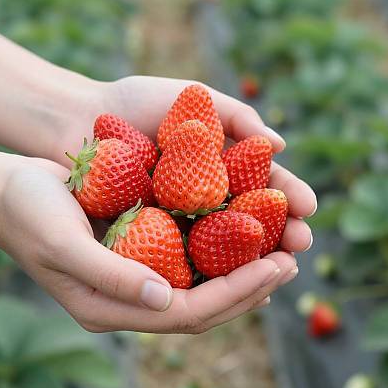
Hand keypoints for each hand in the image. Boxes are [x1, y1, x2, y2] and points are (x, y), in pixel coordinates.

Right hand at [0, 159, 294, 332]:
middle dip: (250, 286)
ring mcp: (132, 276)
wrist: (6, 190)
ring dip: (241, 270)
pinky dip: (218, 248)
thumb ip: (111, 276)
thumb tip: (166, 301)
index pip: (187, 312)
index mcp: (109, 307)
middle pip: (202, 304)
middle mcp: (127, 298)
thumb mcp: (64, 244)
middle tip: (291, 261)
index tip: (276, 267)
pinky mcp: (135, 250)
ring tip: (279, 250)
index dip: (235, 293)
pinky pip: (186, 256)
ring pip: (200, 283)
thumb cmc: (28, 212)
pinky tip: (241, 233)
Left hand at [56, 75, 315, 256]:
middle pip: (251, 222)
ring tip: (275, 271)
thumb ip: (235, 116)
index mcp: (220, 164)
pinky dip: (207, 274)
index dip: (288, 197)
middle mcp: (205, 197)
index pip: (264, 185)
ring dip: (251, 262)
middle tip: (300, 247)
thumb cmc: (133, 102)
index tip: (308, 209)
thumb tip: (281, 144)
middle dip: (279, 235)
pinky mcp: (150, 239)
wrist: (78, 118)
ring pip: (222, 249)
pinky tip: (228, 286)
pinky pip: (182, 262)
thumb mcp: (190, 100)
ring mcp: (179, 220)